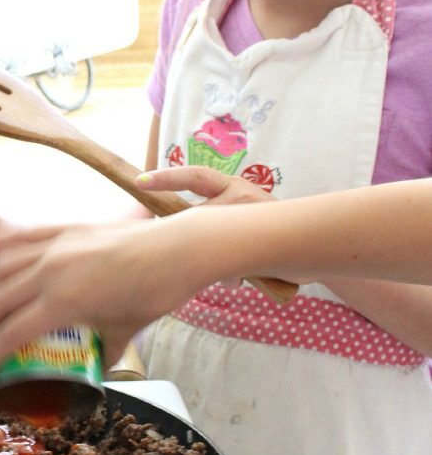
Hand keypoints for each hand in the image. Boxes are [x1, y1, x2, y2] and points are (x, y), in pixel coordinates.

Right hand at [0, 217, 187, 376]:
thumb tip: (92, 374)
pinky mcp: (64, 227)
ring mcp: (54, 245)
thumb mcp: (125, 333)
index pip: (10, 333)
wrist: (177, 248)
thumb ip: (102, 354)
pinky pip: (19, 237)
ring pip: (0, 269)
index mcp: (63, 302)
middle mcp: (49, 271)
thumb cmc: (155, 292)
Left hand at [138, 165, 272, 287]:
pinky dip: (232, 277)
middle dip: (182, 233)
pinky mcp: (263, 246)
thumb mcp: (243, 214)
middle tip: (163, 244)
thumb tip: (181, 232)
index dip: (167, 178)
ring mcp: (253, 219)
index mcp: (232, 186)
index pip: (195, 177)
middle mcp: (243, 195)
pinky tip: (242, 278)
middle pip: (197, 214)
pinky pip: (232, 267)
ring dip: (215, 262)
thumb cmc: (270, 231)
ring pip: (213, 241)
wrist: (315, 245)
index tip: (140, 181)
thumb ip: (217, 220)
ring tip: (228, 269)